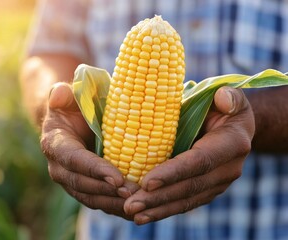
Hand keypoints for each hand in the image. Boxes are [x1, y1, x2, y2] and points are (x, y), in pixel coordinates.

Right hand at [40, 83, 138, 218]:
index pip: (74, 160)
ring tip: (138, 203)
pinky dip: (116, 207)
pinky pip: (99, 201)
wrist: (71, 123)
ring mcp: (71, 181)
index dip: (94, 170)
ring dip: (114, 203)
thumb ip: (61, 94)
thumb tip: (60, 93)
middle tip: (134, 193)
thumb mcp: (66, 96)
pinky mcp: (84, 189)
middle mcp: (59, 168)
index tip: (117, 178)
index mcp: (54, 144)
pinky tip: (137, 208)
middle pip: (83, 185)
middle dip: (108, 191)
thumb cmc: (73, 106)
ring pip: (91, 198)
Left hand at [123, 86, 254, 223]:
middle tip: (131, 205)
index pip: (199, 161)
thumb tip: (223, 99)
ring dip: (158, 209)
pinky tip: (143, 215)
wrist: (233, 129)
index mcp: (232, 145)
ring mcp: (217, 184)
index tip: (146, 182)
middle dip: (159, 198)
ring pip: (186, 200)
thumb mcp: (230, 96)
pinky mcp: (207, 191)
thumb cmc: (224, 107)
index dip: (173, 173)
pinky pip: (185, 203)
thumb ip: (228, 96)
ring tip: (133, 213)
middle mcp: (228, 169)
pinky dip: (164, 210)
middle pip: (189, 187)